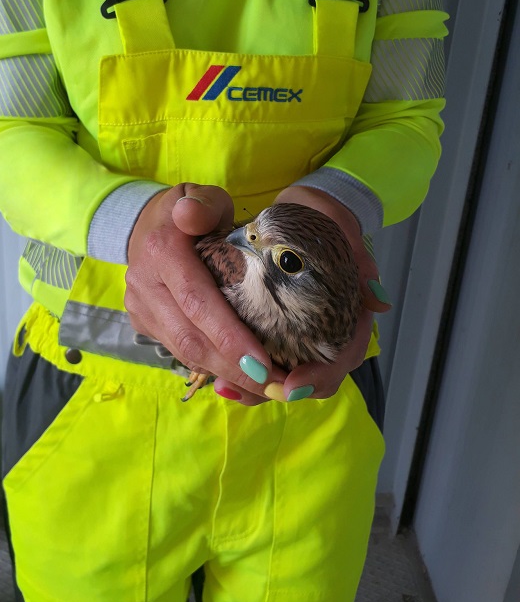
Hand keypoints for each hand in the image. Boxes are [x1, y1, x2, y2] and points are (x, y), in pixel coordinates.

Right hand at [125, 183, 282, 396]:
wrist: (145, 224)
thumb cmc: (189, 210)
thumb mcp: (201, 197)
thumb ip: (203, 204)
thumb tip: (191, 214)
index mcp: (161, 251)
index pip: (197, 302)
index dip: (229, 336)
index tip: (264, 364)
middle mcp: (144, 284)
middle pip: (191, 338)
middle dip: (234, 367)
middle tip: (277, 386)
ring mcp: (140, 308)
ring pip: (184, 352)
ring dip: (226, 374)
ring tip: (267, 386)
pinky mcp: (143, 323)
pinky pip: (179, 351)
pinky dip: (213, 367)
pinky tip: (242, 376)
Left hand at [213, 185, 390, 404]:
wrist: (307, 211)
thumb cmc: (326, 222)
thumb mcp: (345, 234)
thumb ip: (361, 264)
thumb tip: (378, 300)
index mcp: (348, 316)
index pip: (341, 358)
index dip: (320, 375)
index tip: (294, 384)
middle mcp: (327, 332)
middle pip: (313, 378)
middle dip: (284, 390)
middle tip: (256, 390)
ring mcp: (301, 335)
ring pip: (286, 377)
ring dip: (260, 389)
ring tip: (229, 387)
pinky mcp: (276, 331)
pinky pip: (264, 362)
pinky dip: (246, 375)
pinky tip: (222, 379)